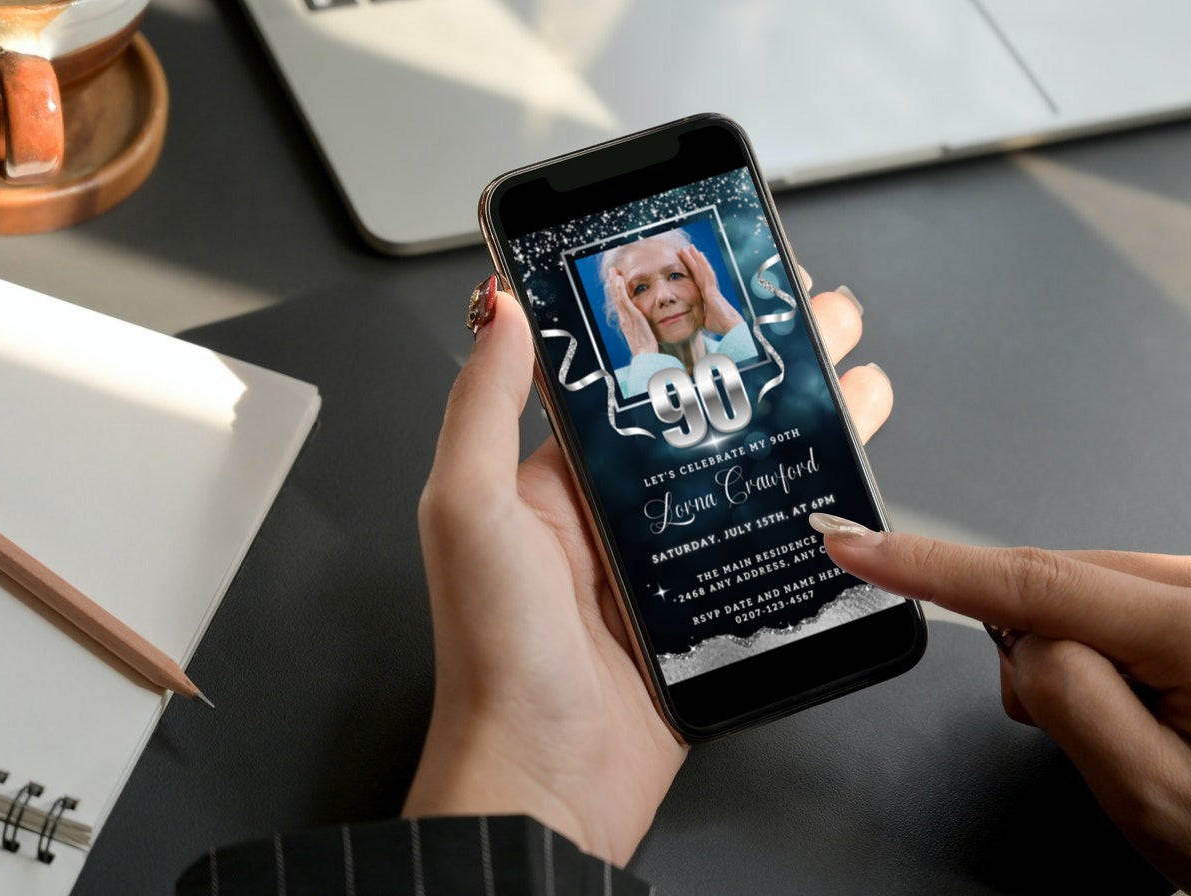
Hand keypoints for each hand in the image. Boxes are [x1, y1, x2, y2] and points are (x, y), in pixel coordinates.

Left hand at [406, 283, 887, 864]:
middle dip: (766, 362)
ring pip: (746, 472)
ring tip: (857, 379)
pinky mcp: (706, 613)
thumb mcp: (469, 510)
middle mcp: (614, 513)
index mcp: (557, 478)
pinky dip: (809, 508)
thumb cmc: (496, 654)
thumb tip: (500, 307)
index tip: (731, 280)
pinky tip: (847, 478)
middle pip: (705, 417)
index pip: (632, 382)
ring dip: (801, 422)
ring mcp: (665, 562)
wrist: (546, 783)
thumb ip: (483, 407)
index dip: (684, 329)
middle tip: (821, 317)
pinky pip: (764, 544)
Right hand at [605, 266, 658, 355]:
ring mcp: (626, 317)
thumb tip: (645, 323)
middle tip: (612, 272)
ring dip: (615, 283)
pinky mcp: (632, 316)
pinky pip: (623, 300)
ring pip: (618, 297)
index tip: (616, 281)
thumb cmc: (647, 348)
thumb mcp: (643, 334)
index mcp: (626, 322)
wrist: (646, 355)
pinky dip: (620, 289)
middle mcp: (624, 318)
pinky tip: (619, 280)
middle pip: (616, 298)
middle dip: (613, 284)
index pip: (620, 303)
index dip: (617, 291)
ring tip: (614, 272)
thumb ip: (642, 326)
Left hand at [678, 245, 742, 335]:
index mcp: (706, 296)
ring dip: (697, 258)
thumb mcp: (704, 320)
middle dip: (692, 260)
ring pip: (703, 270)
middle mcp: (709, 289)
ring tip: (691, 247)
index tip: (686, 261)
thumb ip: (699, 315)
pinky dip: (704, 264)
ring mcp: (711, 288)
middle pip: (698, 272)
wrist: (730, 327)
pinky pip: (708, 274)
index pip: (696, 280)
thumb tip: (694, 318)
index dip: (691, 270)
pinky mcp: (712, 290)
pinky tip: (700, 255)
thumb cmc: (721, 325)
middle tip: (685, 249)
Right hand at [815, 524, 1190, 890]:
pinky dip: (1102, 646)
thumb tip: (1016, 639)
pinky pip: (1114, 599)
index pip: (1033, 581)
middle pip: (1059, 582)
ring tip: (1138, 728)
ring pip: (1084, 591)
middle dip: (1036, 646)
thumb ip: (1070, 703)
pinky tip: (1148, 701)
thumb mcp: (1155, 799)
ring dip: (1076, 653)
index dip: (930, 564)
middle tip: (1091, 734)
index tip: (858, 546)